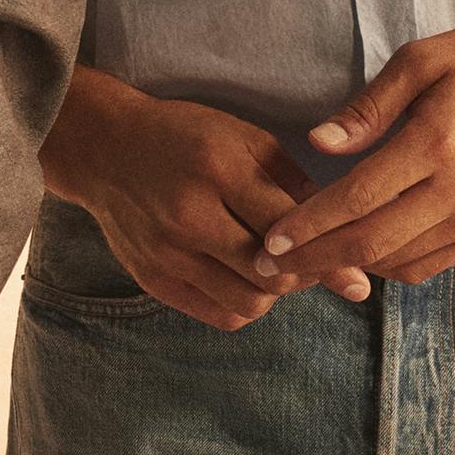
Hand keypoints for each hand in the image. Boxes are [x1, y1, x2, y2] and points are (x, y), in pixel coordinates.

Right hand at [47, 75, 370, 327]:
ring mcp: (167, 253)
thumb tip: (345, 237)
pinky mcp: (152, 280)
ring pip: (250, 304)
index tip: (348, 253)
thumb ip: (295, 186)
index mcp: (219, 169)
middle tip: (312, 261)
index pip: (289, 228)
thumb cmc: (188, 138)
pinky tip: (244, 278)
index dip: (325, 246)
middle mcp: (189, 215)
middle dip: (304, 274)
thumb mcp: (246, 140)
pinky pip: (220, 316)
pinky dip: (244, 305)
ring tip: (275, 266)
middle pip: (273, 275)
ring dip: (274, 292)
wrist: (106, 150)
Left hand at [267, 22, 454, 285]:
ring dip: (347, 268)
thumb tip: (317, 143)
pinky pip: (427, 265)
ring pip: (397, 262)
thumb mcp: (422, 60)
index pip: (356, 198)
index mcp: (435, 143)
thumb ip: (367, 107)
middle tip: (271, 267)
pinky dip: (387, 267)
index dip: (308, 224)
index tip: (271, 239)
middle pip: (371, 242)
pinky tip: (358, 254)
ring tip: (305, 264)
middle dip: (314, 259)